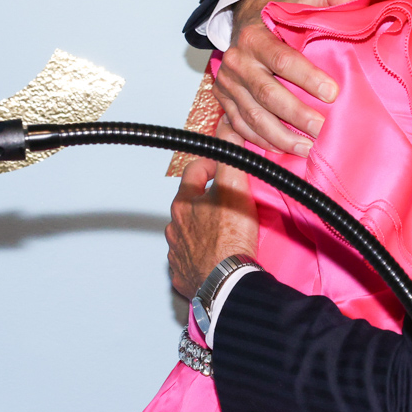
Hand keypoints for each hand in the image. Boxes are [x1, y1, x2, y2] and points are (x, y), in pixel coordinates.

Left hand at [165, 118, 259, 298]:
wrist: (226, 283)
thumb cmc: (230, 239)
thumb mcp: (235, 188)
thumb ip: (229, 156)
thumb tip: (227, 128)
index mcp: (184, 204)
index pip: (193, 172)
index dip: (210, 165)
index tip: (222, 167)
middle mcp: (175, 227)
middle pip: (189, 204)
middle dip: (206, 199)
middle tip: (228, 201)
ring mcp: (177, 253)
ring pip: (187, 233)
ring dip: (202, 229)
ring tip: (224, 232)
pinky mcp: (184, 275)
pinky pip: (190, 260)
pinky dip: (200, 256)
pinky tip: (215, 256)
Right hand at [213, 0, 354, 155]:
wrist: (242, 20)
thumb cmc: (276, 16)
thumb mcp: (300, 0)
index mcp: (255, 36)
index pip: (282, 60)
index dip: (307, 77)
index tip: (332, 92)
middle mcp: (237, 61)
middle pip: (267, 94)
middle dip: (296, 115)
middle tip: (322, 128)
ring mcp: (227, 83)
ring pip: (253, 116)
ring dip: (280, 136)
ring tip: (307, 147)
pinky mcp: (223, 99)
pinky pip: (240, 127)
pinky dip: (261, 141)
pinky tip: (284, 149)